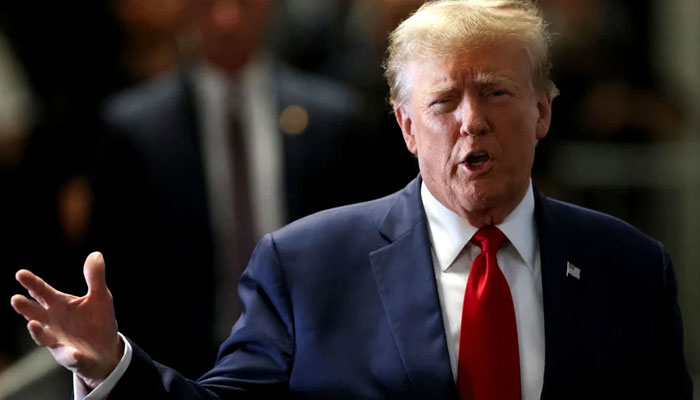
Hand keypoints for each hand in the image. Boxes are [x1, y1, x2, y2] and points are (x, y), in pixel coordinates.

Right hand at [10, 252, 122, 389]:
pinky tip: (74, 352)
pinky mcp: (72, 358)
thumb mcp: (100, 297)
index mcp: (59, 305)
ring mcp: (59, 341)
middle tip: (15, 299)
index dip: (32, 284)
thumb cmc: (97, 320)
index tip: (21, 274)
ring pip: (43, 338)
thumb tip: (96, 254)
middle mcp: (53, 323)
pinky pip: (70, 357)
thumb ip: (95, 278)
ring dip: (37, 332)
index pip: (42, 292)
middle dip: (26, 308)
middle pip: (35, 314)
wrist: (107, 349)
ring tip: (32, 324)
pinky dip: (71, 355)